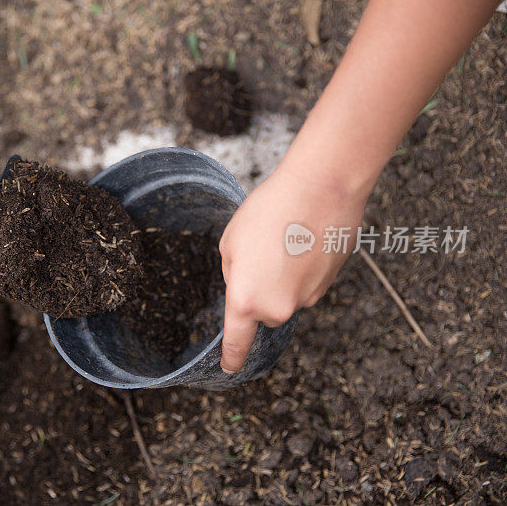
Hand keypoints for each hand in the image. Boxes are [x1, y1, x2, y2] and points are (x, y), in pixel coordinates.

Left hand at [218, 163, 366, 373]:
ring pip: (288, 296)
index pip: (238, 341)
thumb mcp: (231, 242)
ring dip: (283, 276)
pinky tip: (304, 239)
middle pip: (265, 312)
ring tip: (285, 239)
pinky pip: (308, 283)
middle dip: (260, 290)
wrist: (321, 190)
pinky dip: (303, 267)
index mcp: (247, 300)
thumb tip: (244, 286)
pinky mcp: (329, 284)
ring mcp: (308, 298)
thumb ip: (233, 274)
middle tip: (262, 252)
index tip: (229, 367)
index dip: (233, 357)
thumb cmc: (269, 211)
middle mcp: (278, 308)